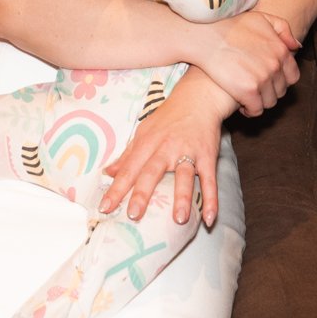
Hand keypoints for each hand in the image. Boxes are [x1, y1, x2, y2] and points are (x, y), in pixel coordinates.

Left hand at [100, 71, 232, 227]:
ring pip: (184, 177)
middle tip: (134, 215)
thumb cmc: (167, 118)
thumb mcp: (143, 131)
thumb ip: (128, 155)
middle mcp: (166, 148)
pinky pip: (210, 179)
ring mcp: (188, 152)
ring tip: (179, 220)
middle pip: (152, 172)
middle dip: (142, 194)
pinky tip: (210, 218)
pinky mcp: (208, 156)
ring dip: (182, 198)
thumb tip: (107, 173)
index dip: (116, 189)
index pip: (128, 169)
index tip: (105, 208)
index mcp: (147, 143)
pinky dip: (211, 199)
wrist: (198, 98)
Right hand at [186, 10, 300, 116]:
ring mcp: (263, 78)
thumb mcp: (261, 18)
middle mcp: (275, 65)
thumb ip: (283, 29)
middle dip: (269, 91)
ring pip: (270, 102)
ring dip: (259, 102)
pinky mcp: (248, 91)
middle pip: (280, 91)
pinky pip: (256, 109)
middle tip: (254, 88)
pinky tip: (240, 103)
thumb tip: (296, 47)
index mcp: (280, 50)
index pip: (292, 76)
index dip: (280, 81)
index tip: (267, 81)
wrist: (205, 36)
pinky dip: (249, 110)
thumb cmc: (230, 26)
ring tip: (246, 96)